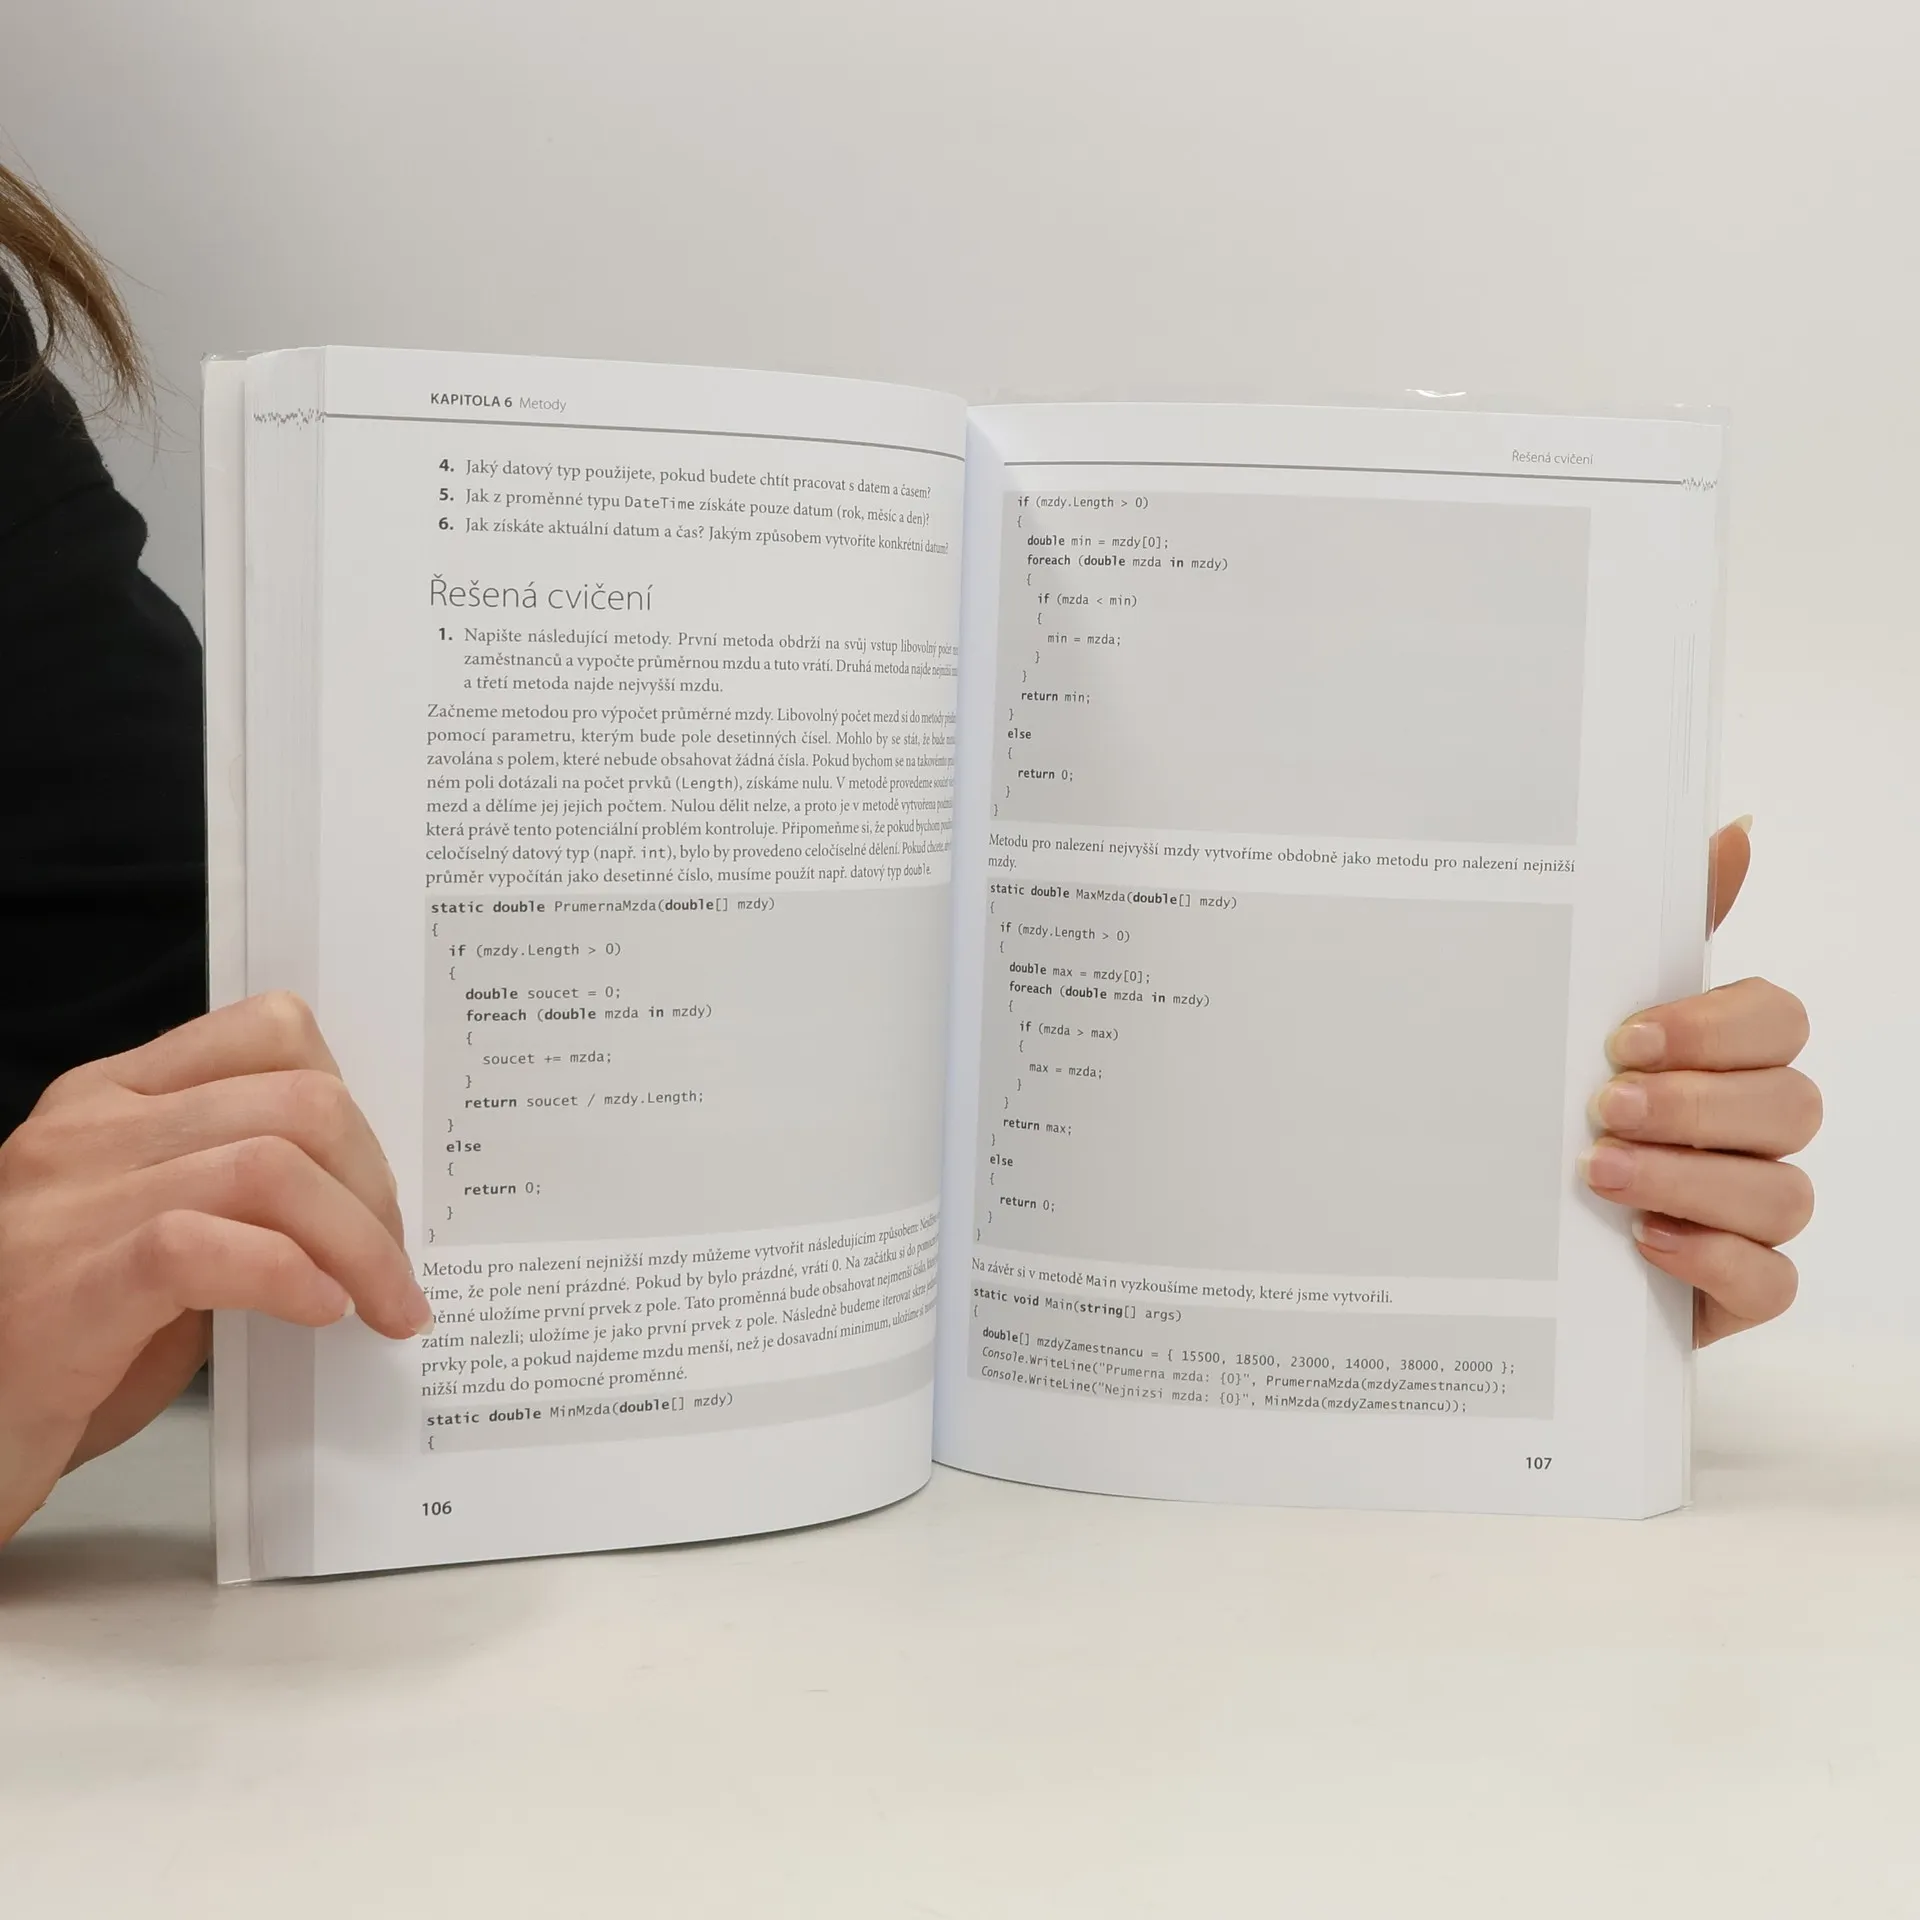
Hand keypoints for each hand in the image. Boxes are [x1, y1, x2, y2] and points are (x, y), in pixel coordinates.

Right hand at [0, 993, 428, 1545]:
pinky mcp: (63, 1291)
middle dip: (375, 1186)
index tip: (377, 1185)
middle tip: (394, 1266)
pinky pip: (205, 1247)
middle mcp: (86, 1132)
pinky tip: (316, 1312)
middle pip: (296, 1104)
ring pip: (270, 1168)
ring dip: (357, 1243)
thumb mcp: (155, 1242)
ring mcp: (67, 1206)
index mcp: (112, 1101)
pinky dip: (285, 1276)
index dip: (353, 1105)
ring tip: (381, 1303)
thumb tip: (361, 1200)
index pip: (271, 1033)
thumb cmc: (58, 1351)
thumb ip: (238, 1198)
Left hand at [1582, 821, 1818, 1344]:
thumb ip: (1656, 931)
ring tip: (1599, 1174)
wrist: (1501, 1240)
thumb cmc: (1554, 1112)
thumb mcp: (1581, 1017)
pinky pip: (1772, 1279)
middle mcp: (1752, 1132)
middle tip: (1605, 1107)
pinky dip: (1713, 1258)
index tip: (1625, 1038)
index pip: (1777, 1019)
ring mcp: (1752, 1213)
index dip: (1715, 1028)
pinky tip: (1643, 1241)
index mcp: (1723, 1058)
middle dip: (1697, 1104)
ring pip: (1784, 1193)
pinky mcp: (1737, 1288)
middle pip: (1790, 1103)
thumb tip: (1734, 830)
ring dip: (1690, 1179)